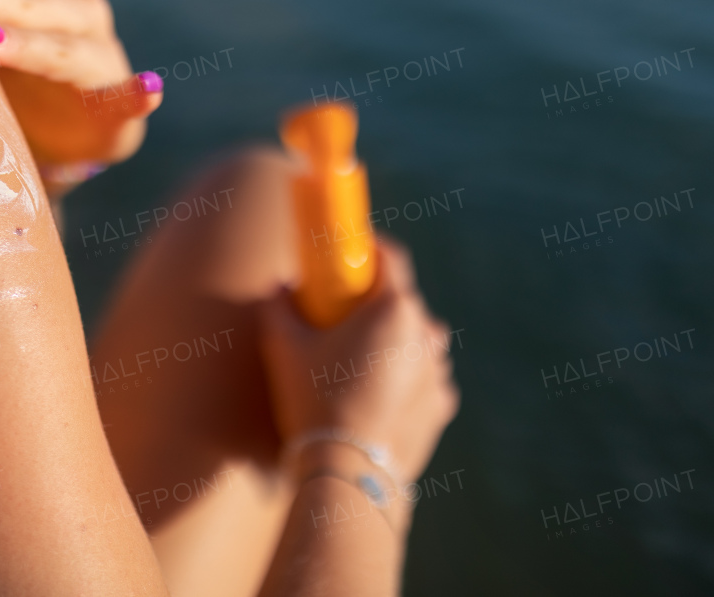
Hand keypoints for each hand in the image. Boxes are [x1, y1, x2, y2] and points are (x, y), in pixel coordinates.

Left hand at [0, 0, 162, 179]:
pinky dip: (138, 94)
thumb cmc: (18, 71)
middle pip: (24, 3)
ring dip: (26, 45)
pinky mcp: (118, 113)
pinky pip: (129, 101)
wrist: (62, 140)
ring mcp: (101, 60)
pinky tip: (146, 87)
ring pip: (63, 49)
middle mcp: (78, 14)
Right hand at [257, 241, 459, 492]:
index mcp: (394, 309)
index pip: (391, 256)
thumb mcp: (284, 348)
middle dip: (373, 300)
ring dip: (392, 340)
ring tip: (357, 360)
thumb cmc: (315, 400)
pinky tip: (373, 393)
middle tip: (340, 312)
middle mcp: (426, 333)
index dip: (368, 247)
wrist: (348, 473)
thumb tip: (277, 284)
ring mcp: (440, 371)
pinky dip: (404, 377)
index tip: (348, 251)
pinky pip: (423, 377)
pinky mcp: (442, 405)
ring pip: (415, 340)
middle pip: (402, 300)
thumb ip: (278, 307)